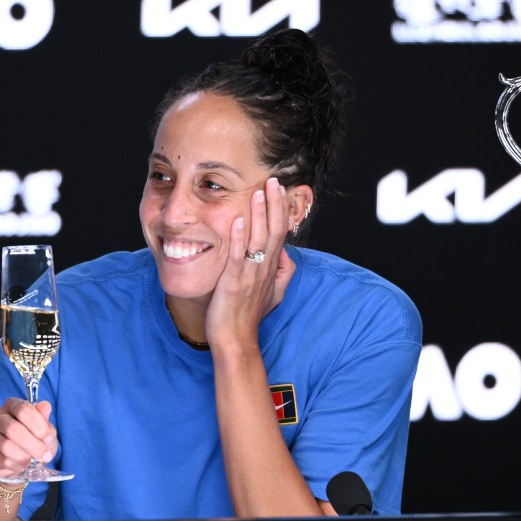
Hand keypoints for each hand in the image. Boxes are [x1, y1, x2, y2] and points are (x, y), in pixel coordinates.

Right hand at [0, 398, 57, 478]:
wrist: (19, 461)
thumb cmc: (33, 439)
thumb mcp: (44, 429)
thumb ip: (44, 418)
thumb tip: (45, 406)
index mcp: (12, 405)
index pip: (22, 409)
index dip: (38, 424)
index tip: (48, 438)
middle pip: (13, 428)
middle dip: (33, 444)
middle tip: (44, 454)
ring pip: (6, 445)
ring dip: (25, 456)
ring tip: (34, 460)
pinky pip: (1, 460)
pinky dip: (17, 464)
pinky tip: (23, 465)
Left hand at [206, 177, 295, 346]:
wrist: (237, 340)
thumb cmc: (250, 317)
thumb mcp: (273, 293)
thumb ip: (282, 273)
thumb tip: (285, 254)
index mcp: (272, 268)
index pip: (280, 233)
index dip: (281, 210)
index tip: (280, 189)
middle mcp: (264, 268)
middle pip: (273, 230)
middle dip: (274, 204)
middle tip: (273, 180)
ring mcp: (250, 275)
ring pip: (258, 239)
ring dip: (258, 214)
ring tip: (258, 192)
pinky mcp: (234, 283)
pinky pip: (238, 256)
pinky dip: (238, 238)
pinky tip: (238, 220)